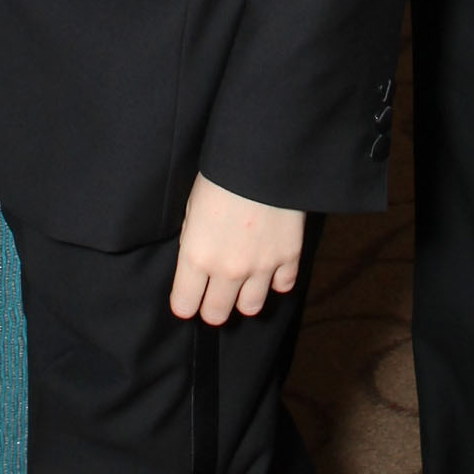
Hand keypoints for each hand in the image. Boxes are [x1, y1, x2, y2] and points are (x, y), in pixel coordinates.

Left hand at [171, 175, 305, 323]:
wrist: (261, 158)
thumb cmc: (219, 176)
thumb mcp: (191, 208)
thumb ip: (193, 242)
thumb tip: (196, 263)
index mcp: (196, 257)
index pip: (185, 306)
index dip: (185, 303)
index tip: (189, 297)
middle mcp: (227, 270)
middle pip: (217, 315)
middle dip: (213, 307)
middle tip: (215, 294)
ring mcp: (261, 267)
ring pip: (251, 308)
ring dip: (245, 298)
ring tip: (244, 283)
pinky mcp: (288, 257)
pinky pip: (283, 286)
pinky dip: (276, 280)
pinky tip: (270, 266)